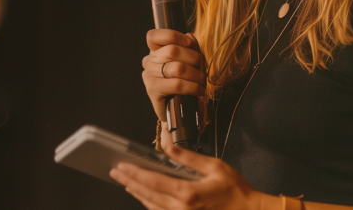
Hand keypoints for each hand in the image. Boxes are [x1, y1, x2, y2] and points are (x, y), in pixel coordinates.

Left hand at [110, 145, 272, 209]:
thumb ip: (190, 158)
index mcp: (187, 193)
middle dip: (130, 182)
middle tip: (116, 172)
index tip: (121, 166)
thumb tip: (168, 149)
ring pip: (151, 206)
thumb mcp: (215, 167)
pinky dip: (150, 204)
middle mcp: (180, 209)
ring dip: (137, 193)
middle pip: (147, 194)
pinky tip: (146, 197)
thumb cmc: (235, 190)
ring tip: (126, 183)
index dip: (134, 173)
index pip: (152, 181)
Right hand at [142, 30, 205, 121]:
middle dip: (194, 58)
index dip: (174, 36)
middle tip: (202, 68)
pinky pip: (177, 85)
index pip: (154, 36)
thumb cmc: (185, 80)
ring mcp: (149, 76)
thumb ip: (190, 47)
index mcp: (155, 51)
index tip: (189, 43)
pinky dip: (192, 87)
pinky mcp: (153, 91)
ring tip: (202, 80)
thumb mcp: (190, 60)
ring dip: (196, 74)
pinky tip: (199, 90)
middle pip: (172, 50)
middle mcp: (149, 62)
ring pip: (177, 68)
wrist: (179, 108)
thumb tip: (190, 37)